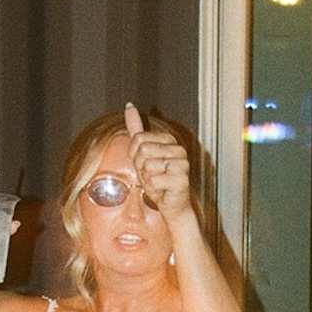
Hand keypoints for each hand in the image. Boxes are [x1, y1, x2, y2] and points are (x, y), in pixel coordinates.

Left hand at [124, 102, 191, 218]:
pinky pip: (154, 180)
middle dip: (141, 167)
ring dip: (148, 178)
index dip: (135, 155)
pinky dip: (154, 189)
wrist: (172, 206)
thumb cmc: (158, 180)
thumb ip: (136, 130)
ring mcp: (182, 164)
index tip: (145, 164)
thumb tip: (129, 105)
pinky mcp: (182, 179)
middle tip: (152, 175)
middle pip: (142, 151)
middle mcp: (178, 149)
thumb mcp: (143, 154)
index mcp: (169, 140)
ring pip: (148, 166)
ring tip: (158, 182)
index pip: (138, 139)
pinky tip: (163, 190)